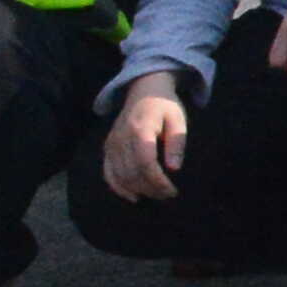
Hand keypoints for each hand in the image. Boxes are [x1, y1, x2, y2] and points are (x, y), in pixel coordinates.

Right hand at [101, 81, 192, 201]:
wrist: (144, 91)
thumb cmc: (165, 106)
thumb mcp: (178, 119)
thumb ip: (177, 142)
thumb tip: (174, 168)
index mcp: (140, 130)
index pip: (146, 163)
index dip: (157, 181)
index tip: (171, 190)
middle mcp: (122, 138)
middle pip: (132, 173)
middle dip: (151, 188)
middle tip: (168, 194)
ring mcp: (112, 144)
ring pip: (120, 176)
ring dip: (138, 190)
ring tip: (156, 195)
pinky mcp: (108, 148)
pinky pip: (108, 173)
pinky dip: (118, 187)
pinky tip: (133, 196)